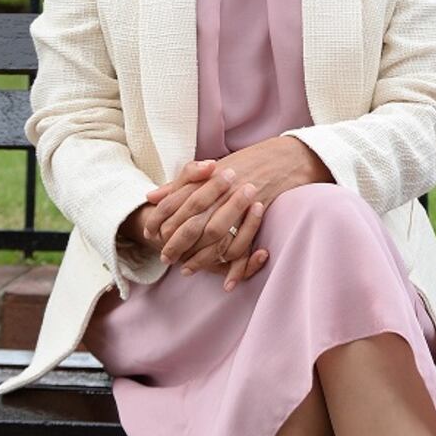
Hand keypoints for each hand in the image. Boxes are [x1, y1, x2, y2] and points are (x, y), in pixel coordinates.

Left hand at [151, 137, 327, 278]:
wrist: (285, 157)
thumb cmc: (245, 163)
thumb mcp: (210, 169)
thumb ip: (179, 185)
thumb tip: (150, 198)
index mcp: (209, 177)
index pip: (177, 201)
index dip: (161, 219)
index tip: (150, 234)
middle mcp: (223, 190)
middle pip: (194, 221)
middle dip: (177, 243)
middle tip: (165, 258)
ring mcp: (242, 203)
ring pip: (216, 235)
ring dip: (201, 257)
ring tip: (187, 269)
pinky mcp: (260, 214)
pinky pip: (245, 244)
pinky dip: (236, 265)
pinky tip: (224, 278)